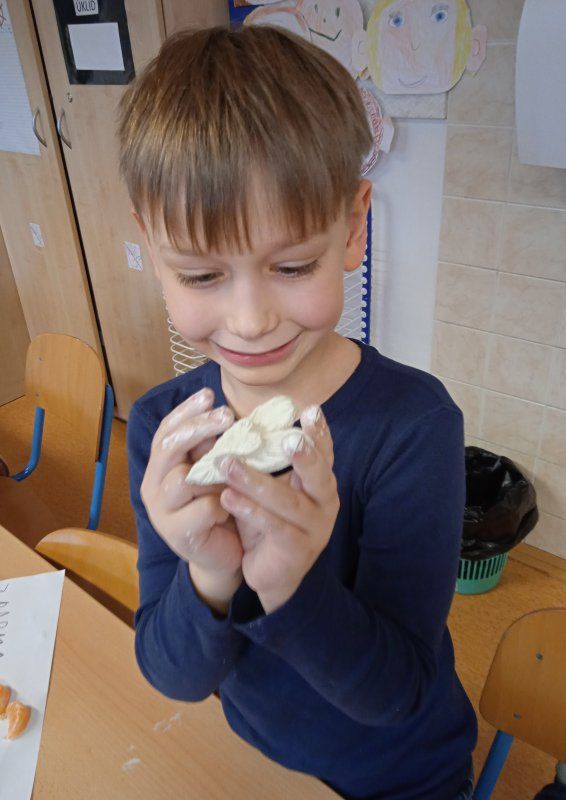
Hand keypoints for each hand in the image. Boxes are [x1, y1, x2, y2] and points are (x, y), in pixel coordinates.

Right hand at [140, 387, 243, 579]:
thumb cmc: (219, 507)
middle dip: (198, 428)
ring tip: (233, 476)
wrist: (224, 556)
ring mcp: (162, 512)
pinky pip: (204, 508)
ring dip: (213, 473)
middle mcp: (153, 487)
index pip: (165, 432)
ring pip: (183, 479)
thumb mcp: (214, 473)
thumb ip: (211, 449)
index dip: (185, 411)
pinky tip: (233, 506)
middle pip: (168, 447)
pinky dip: (224, 503)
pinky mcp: (179, 535)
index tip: (208, 394)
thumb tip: (223, 412)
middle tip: (227, 415)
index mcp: (160, 468)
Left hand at [217, 406, 339, 612]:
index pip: (324, 453)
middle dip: (305, 456)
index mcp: (320, 482)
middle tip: (288, 438)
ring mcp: (313, 529)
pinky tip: (227, 497)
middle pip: (319, 475)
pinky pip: (273, 527)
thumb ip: (265, 460)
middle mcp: (324, 503)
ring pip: (288, 502)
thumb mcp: (273, 488)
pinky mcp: (296, 551)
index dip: (319, 433)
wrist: (274, 574)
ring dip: (256, 482)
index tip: (310, 409)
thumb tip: (240, 422)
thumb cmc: (271, 521)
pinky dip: (249, 511)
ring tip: (228, 464)